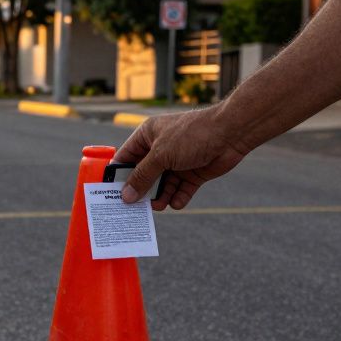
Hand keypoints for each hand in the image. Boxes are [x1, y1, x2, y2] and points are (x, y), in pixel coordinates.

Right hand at [114, 106, 247, 210]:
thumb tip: (126, 196)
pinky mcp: (193, 172)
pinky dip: (178, 197)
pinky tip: (177, 203)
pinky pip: (181, 189)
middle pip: (144, 174)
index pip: (126, 157)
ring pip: (163, 184)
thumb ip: (142, 176)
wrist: (230, 134)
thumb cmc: (192, 135)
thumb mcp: (161, 155)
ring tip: (158, 206)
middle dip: (141, 190)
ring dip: (160, 196)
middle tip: (134, 207)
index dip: (118, 174)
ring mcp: (178, 161)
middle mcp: (161, 148)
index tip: (111, 193)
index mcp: (148, 136)